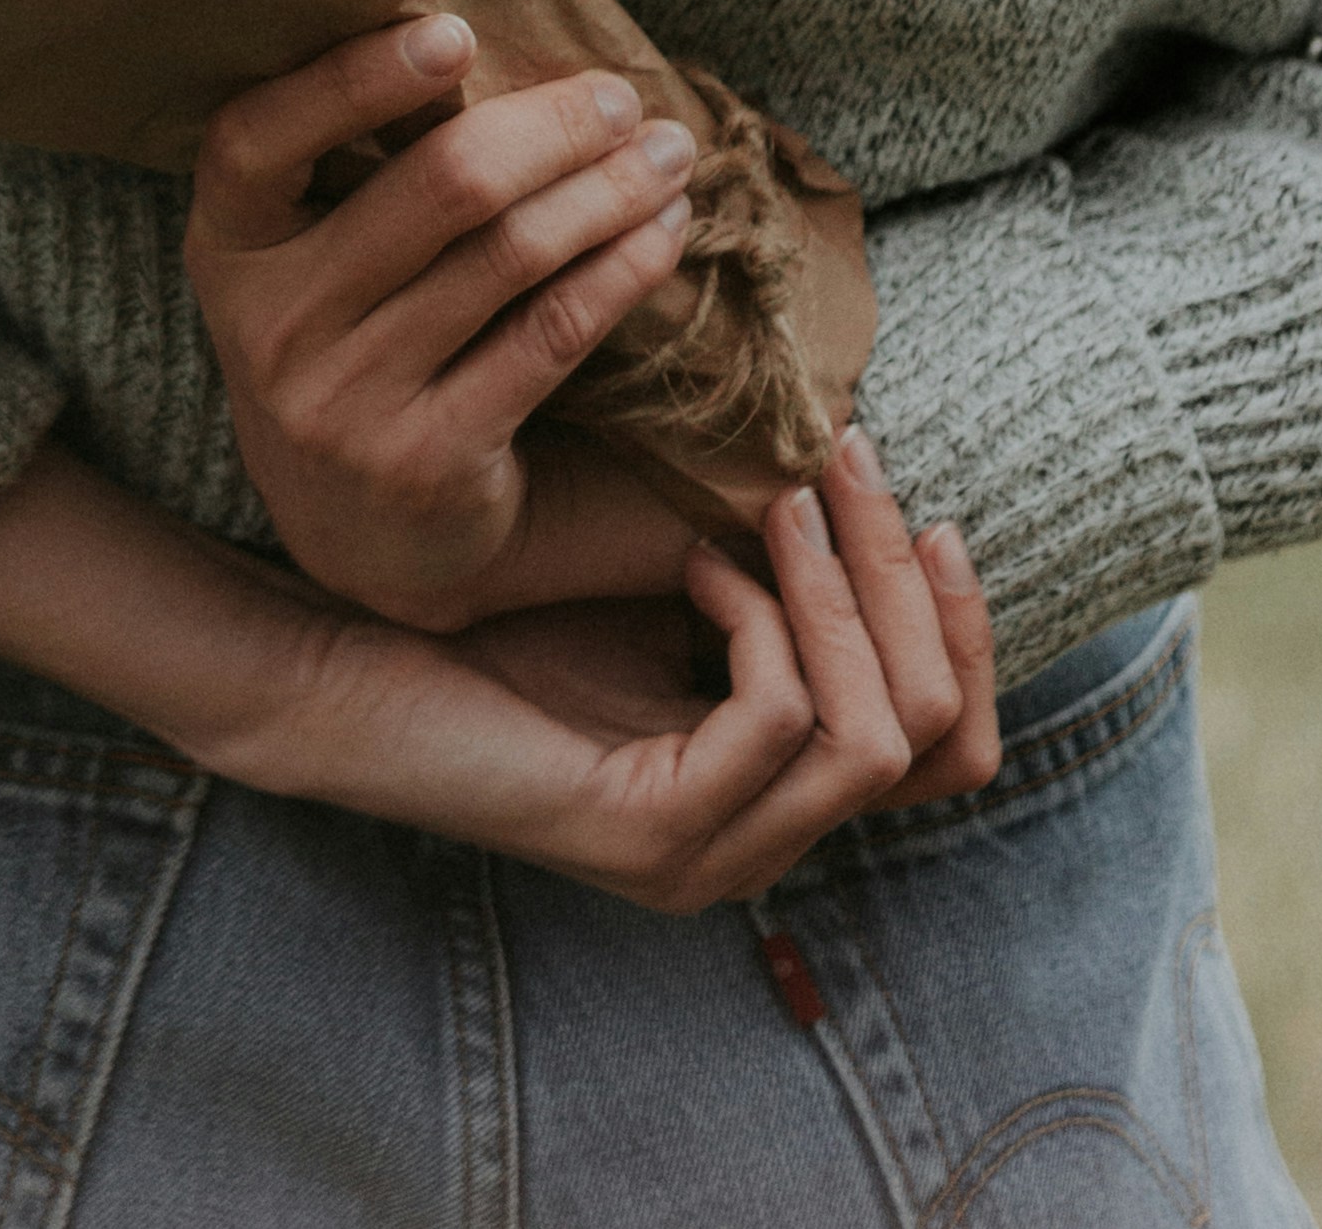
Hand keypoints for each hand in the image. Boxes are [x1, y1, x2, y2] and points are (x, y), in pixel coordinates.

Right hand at [185, 12, 708, 625]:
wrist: (353, 539)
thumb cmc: (348, 344)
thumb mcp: (309, 259)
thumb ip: (356, 167)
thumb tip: (469, 42)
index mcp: (229, 247)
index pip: (259, 139)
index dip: (352, 79)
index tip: (455, 33)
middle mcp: (273, 326)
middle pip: (437, 189)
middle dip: (549, 127)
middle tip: (619, 98)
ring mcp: (345, 403)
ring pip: (510, 256)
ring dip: (608, 191)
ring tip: (665, 156)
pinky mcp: (427, 461)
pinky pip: (549, 335)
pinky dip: (620, 271)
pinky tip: (662, 235)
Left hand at [224, 444, 1000, 910]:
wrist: (358, 664)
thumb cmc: (500, 614)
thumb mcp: (672, 591)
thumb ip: (772, 577)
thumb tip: (872, 487)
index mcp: (775, 795)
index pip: (952, 747)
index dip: (963, 628)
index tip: (929, 509)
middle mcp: (762, 845)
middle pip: (937, 741)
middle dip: (913, 588)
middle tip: (854, 467)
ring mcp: (712, 855)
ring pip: (874, 738)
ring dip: (844, 593)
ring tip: (781, 501)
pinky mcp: (651, 835)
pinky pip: (776, 722)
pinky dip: (759, 623)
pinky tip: (696, 564)